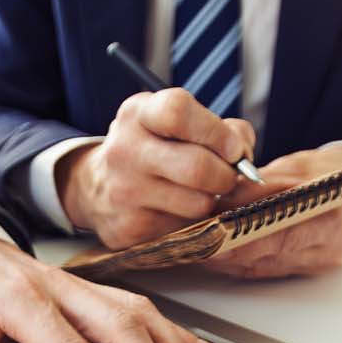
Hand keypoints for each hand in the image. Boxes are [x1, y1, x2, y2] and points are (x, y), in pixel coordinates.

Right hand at [58, 87, 256, 247]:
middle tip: (227, 177)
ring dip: (211, 201)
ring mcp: (124, 192)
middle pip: (196, 167)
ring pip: (197, 204)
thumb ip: (221, 130)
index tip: (235, 149)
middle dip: (226, 175)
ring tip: (199, 193)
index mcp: (138, 114)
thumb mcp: (177, 124)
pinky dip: (192, 222)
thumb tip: (244, 159)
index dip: (216, 132)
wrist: (96, 188)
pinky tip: (178, 211)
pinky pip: (184, 230)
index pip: (177, 112)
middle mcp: (125, 151)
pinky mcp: (129, 229)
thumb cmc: (154, 149)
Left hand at [201, 144, 341, 279]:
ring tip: (200, 249)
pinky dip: (244, 264)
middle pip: (270, 253)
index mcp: (333, 210)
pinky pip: (271, 271)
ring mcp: (323, 260)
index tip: (212, 232)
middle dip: (228, 250)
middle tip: (197, 244)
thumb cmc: (332, 172)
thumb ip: (262, 183)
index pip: (280, 229)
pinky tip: (221, 257)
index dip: (242, 234)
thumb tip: (225, 198)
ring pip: (266, 267)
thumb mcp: (299, 166)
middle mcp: (331, 243)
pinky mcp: (313, 269)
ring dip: (231, 260)